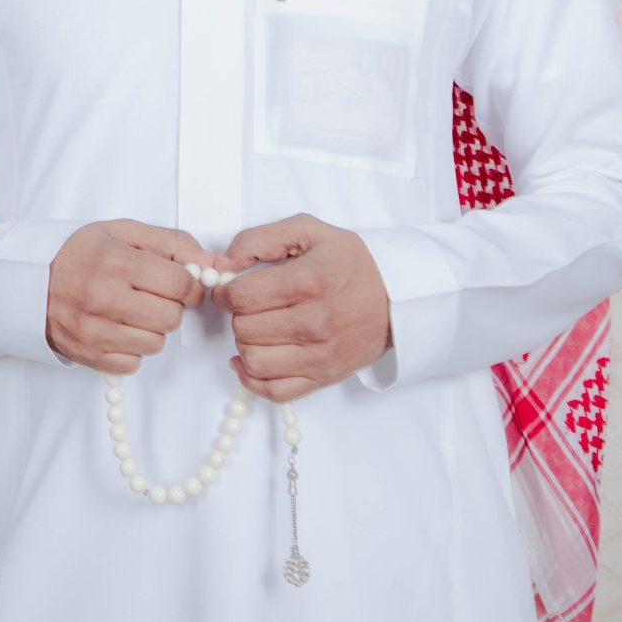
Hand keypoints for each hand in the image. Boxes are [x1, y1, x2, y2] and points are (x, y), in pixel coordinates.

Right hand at [44, 220, 208, 372]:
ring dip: (151, 329)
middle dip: (170, 306)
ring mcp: (93, 330)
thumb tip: (211, 265)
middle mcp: (104, 297)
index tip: (180, 283)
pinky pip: (132, 364)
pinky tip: (117, 329)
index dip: (189, 284)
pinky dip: (131, 349)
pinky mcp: (87, 355)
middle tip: (152, 295)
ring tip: (132, 311)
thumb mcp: (122, 232)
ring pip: (155, 343)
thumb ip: (171, 243)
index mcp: (116, 261)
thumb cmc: (79, 253)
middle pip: (171, 317)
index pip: (181, 284)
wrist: (26, 279)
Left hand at [208, 214, 389, 401]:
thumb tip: (222, 263)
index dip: (223, 292)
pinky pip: (274, 391)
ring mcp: (321, 354)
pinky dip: (253, 379)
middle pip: (244, 328)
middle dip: (238, 314)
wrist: (399, 295)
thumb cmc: (351, 262)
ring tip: (257, 328)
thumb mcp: (308, 231)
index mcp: (309, 281)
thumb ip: (258, 239)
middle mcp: (315, 322)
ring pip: (254, 360)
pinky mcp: (325, 375)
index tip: (227, 288)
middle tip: (250, 305)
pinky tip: (251, 360)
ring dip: (245, 343)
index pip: (241, 297)